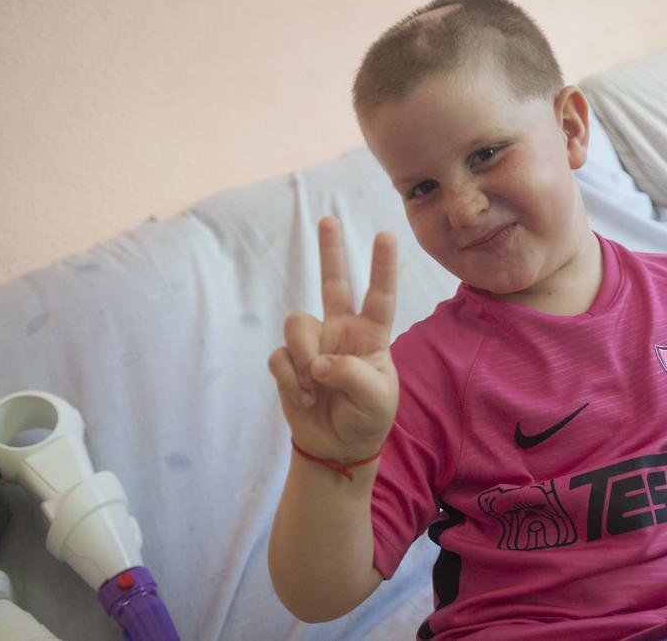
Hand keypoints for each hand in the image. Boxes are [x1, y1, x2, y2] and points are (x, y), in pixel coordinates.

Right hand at [268, 216, 398, 462]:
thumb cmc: (366, 418)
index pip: (380, 297)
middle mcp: (342, 332)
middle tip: (330, 220)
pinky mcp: (289, 361)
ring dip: (304, 357)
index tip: (386, 235)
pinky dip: (290, 379)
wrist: (336, 447)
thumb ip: (353, 375)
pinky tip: (303, 396)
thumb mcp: (376, 400)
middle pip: (334, 284)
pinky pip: (280, 356)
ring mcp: (314, 344)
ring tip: (314, 386)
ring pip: (297, 324)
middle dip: (331, 252)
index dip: (382, 267)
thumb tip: (320, 362)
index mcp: (371, 336)